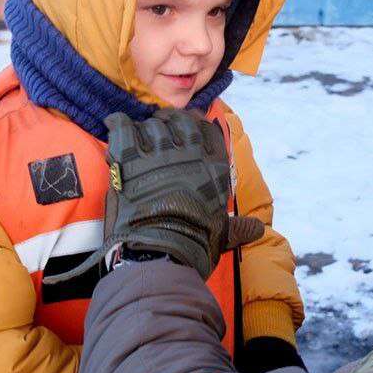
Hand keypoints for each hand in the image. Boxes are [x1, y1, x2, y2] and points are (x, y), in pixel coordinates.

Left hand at [45, 108, 263, 284]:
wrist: (161, 250)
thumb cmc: (194, 243)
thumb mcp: (222, 233)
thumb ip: (238, 227)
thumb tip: (258, 230)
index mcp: (214, 166)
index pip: (207, 129)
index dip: (195, 124)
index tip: (187, 128)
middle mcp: (189, 152)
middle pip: (178, 121)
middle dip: (169, 123)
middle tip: (159, 131)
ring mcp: (159, 152)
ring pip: (150, 124)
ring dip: (144, 128)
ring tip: (138, 138)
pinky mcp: (130, 157)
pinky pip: (122, 126)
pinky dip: (117, 123)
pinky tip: (114, 126)